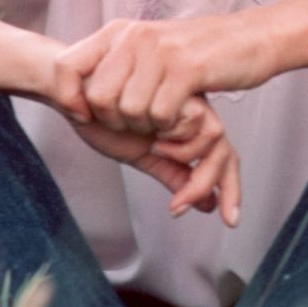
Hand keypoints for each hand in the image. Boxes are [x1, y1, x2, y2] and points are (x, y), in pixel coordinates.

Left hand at [50, 15, 272, 132]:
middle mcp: (135, 36)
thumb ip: (118, 63)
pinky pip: (159, 114)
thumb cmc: (199, 52)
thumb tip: (80, 92)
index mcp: (120, 31)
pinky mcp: (186, 69)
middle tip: (138, 122)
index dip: (67, 97)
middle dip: (114, 121)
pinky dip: (169, 126)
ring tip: (163, 117)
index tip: (82, 116)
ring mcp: (160, 51)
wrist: (251, 38)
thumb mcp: (149, 49)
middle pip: (97, 97)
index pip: (66, 66)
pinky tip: (180, 117)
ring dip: (146, 126)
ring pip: (129, 111)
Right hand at [72, 95, 240, 226]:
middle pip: (224, 149)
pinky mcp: (178, 86)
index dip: (231, 187)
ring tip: (156, 149)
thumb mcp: (144, 155)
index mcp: (188, 128)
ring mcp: (188, 98)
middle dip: (214, 183)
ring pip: (216, 135)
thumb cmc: (104, 119)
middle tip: (180, 206)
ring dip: (186, 154)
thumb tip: (209, 207)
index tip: (229, 220)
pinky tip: (153, 137)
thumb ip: (174, 174)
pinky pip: (195, 120)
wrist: (77, 95)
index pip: (222, 156)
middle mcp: (193, 113)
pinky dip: (176, 138)